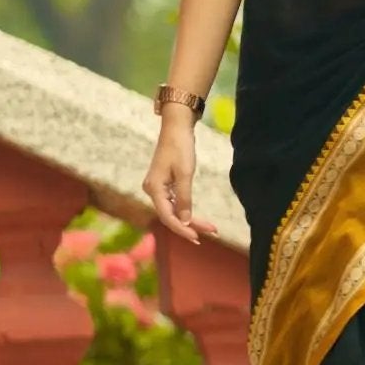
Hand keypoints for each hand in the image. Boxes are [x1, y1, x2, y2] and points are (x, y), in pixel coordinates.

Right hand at [142, 119, 218, 245]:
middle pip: (171, 215)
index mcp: (154, 189)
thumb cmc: (180, 147)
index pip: (168, 216)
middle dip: (191, 225)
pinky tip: (197, 218)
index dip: (182, 228)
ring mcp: (157, 187)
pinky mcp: (163, 184)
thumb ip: (184, 198)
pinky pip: (174, 202)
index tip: (197, 238)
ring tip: (210, 228)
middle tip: (212, 233)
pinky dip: (186, 209)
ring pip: (174, 210)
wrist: (176, 127)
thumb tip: (185, 221)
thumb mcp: (185, 174)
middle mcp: (152, 190)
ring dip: (190, 219)